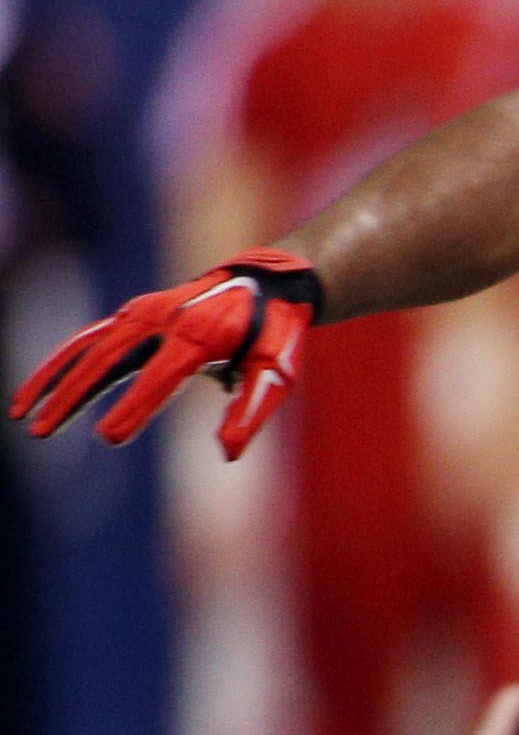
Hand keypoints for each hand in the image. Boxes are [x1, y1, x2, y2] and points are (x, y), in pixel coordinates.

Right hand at [13, 251, 325, 454]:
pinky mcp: (130, 316)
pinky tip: (33, 394)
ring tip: (21, 416)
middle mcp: (162, 319)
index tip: (108, 437)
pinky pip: (86, 341)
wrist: (266, 281)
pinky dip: (58, 364)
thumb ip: (252, 410)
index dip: (135, 407)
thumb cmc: (275, 333)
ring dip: (52, 381)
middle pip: (108, 361)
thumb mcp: (278, 371)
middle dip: (72, 397)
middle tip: (42, 432)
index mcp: (200, 335)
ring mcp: (140, 314)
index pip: (161, 377)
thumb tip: (228, 453)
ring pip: (85, 348)